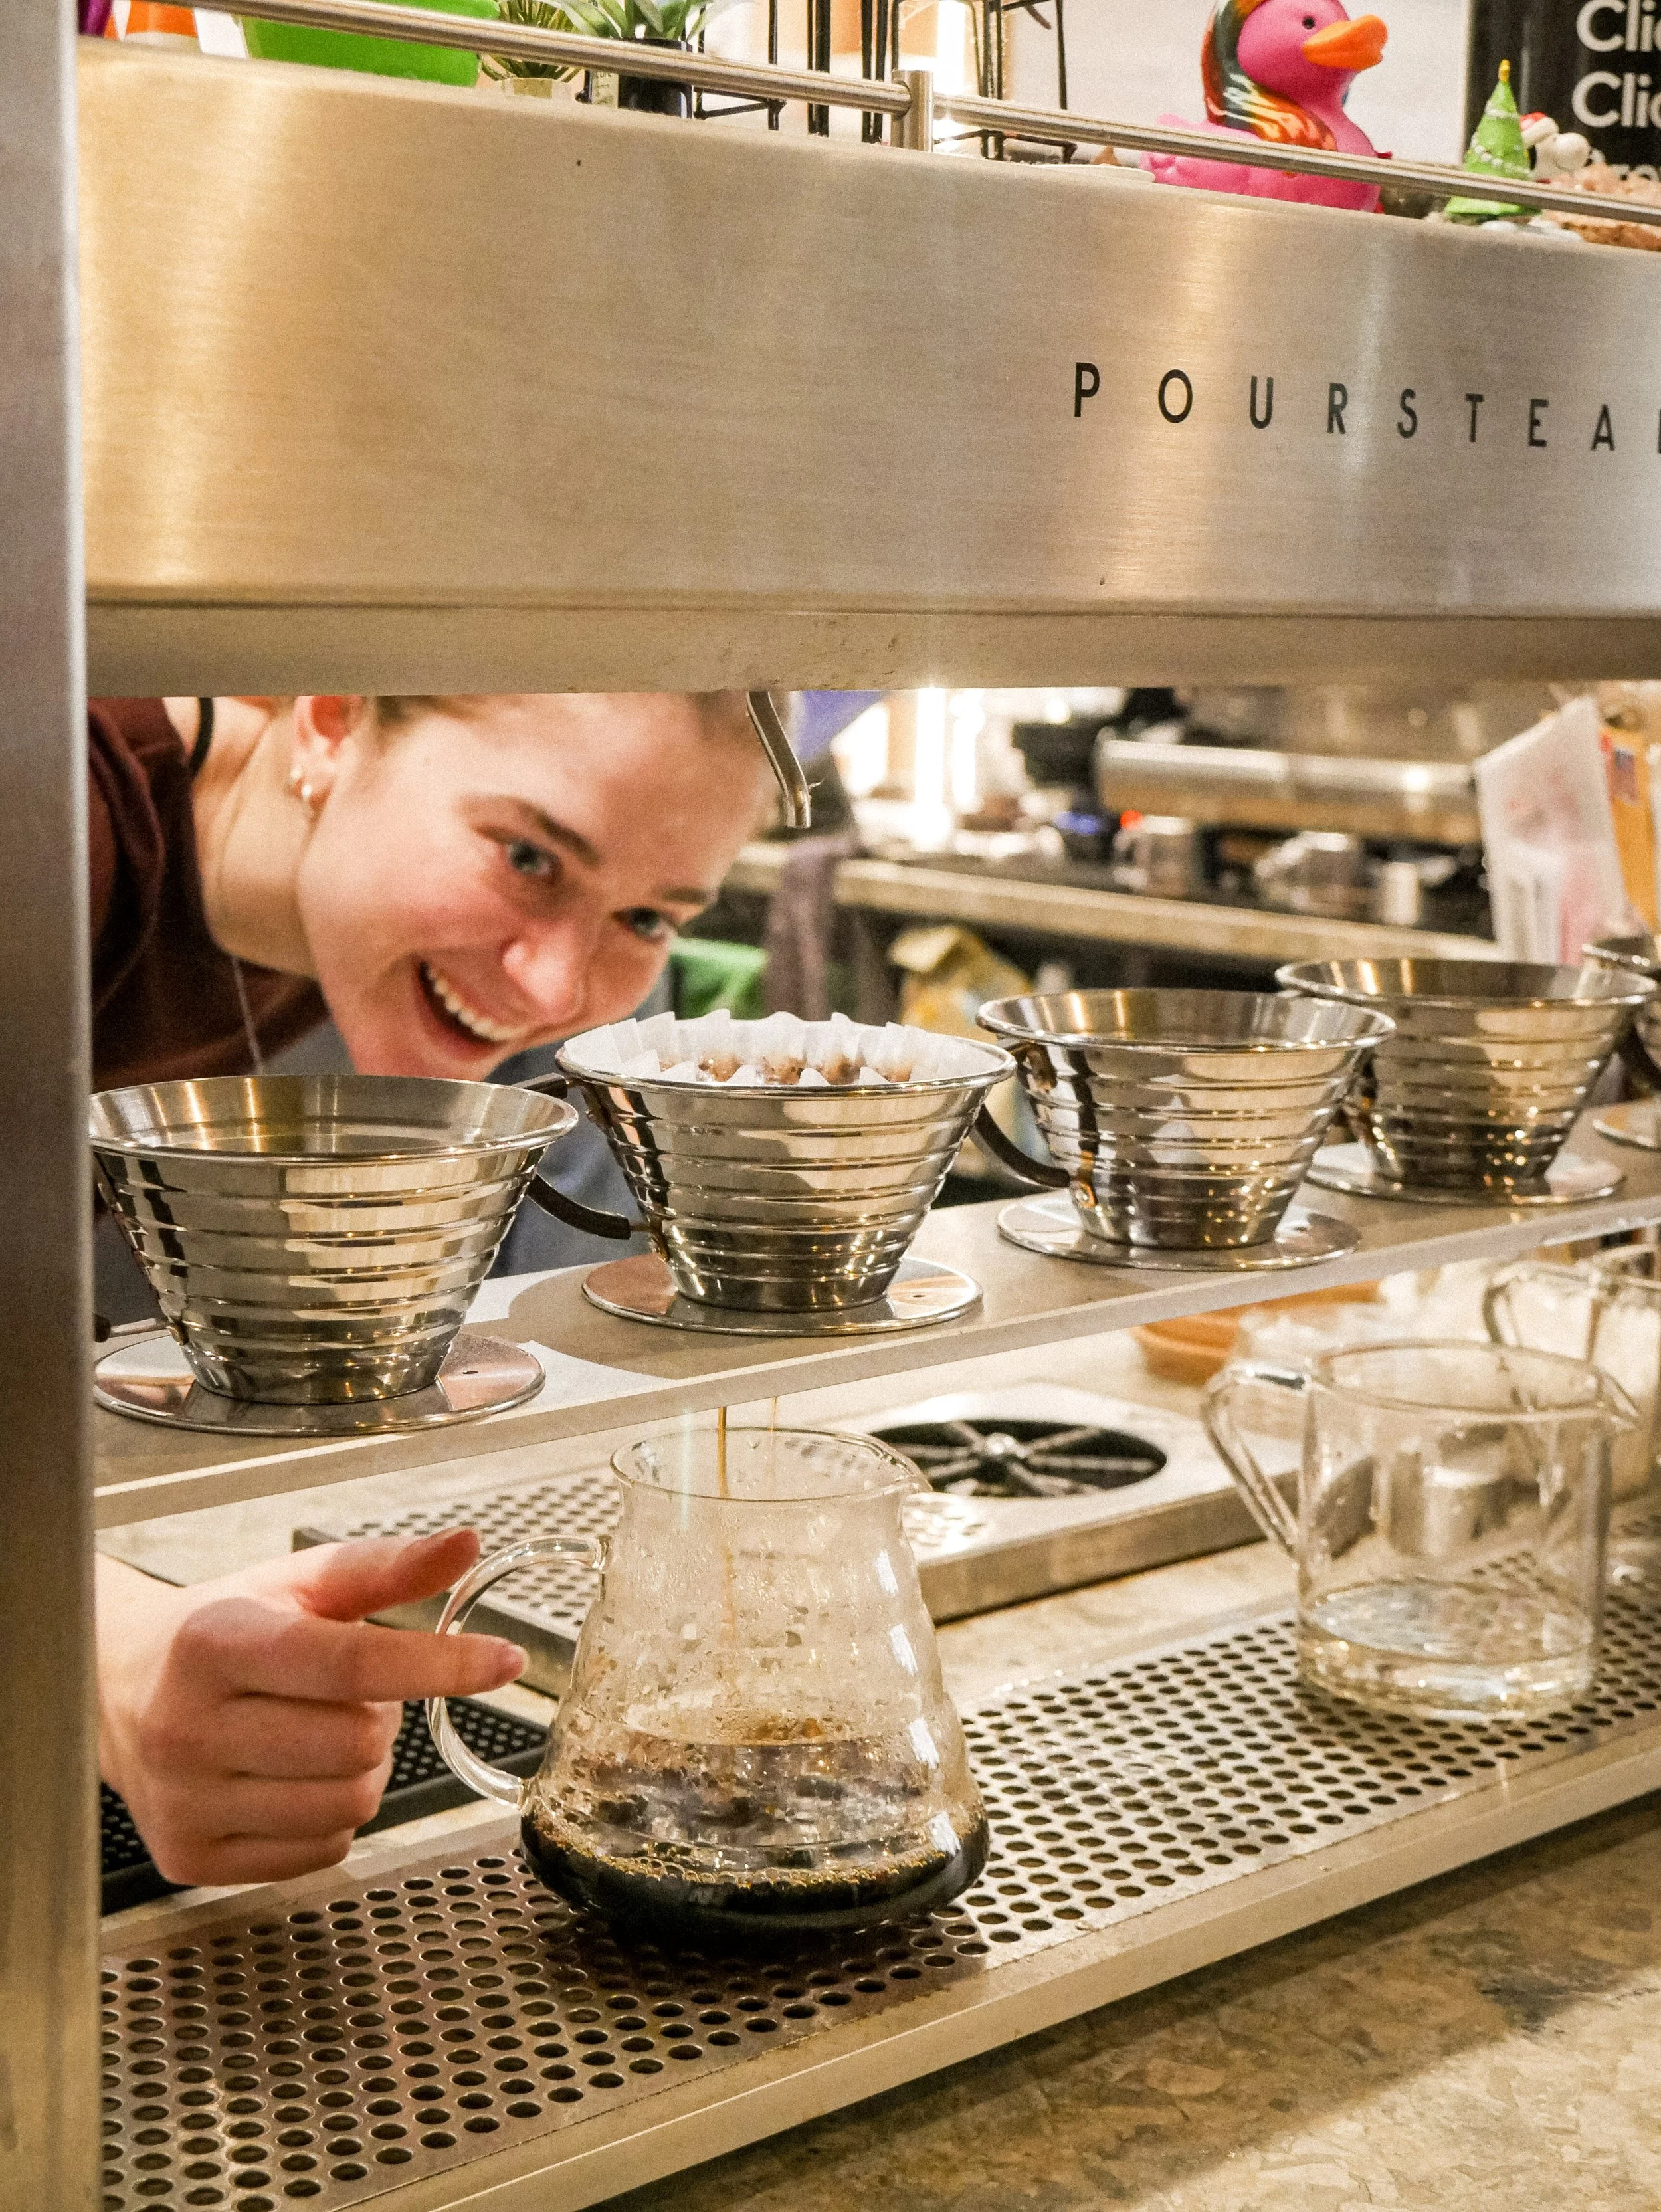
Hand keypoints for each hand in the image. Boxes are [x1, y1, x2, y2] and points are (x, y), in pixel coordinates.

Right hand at [96, 1531, 525, 1886]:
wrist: (117, 1691)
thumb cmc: (218, 1632)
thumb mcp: (296, 1584)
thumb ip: (386, 1567)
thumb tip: (465, 1545)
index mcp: (217, 1643)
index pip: (351, 1663)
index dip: (439, 1663)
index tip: (504, 1658)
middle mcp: (190, 1727)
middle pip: (358, 1744)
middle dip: (379, 1717)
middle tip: (343, 1696)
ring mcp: (185, 1801)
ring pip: (347, 1806)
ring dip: (360, 1771)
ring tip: (315, 1733)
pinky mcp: (191, 1858)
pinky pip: (322, 1853)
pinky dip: (330, 1820)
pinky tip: (291, 1779)